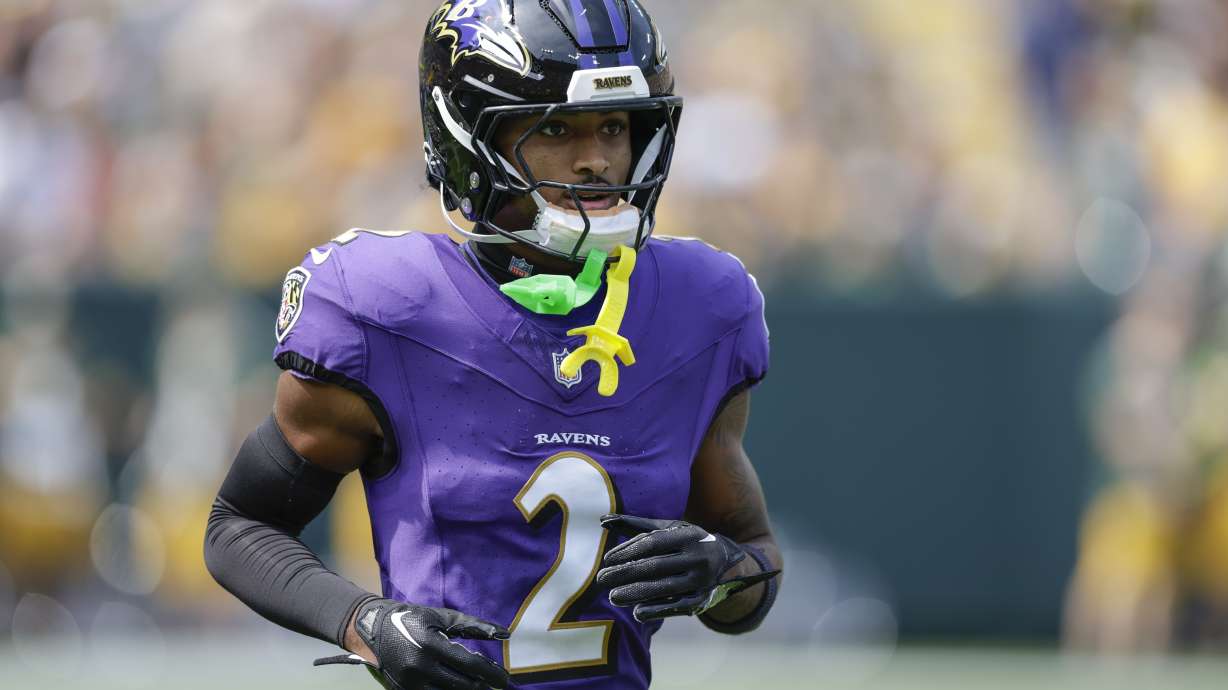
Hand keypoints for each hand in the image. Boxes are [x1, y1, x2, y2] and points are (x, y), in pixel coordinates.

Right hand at [314, 598, 510, 689]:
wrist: (371, 628)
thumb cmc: (411, 618)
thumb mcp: (441, 616)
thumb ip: (472, 626)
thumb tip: (503, 634)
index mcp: (429, 644)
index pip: (469, 665)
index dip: (490, 673)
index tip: (505, 679)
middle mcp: (419, 666)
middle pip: (461, 685)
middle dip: (482, 686)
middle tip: (496, 685)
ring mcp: (409, 682)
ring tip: (479, 687)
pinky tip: (458, 687)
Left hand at [595, 514, 779, 621]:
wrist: (727, 562)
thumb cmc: (687, 542)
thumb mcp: (668, 529)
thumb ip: (635, 525)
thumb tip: (602, 520)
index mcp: (688, 534)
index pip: (653, 543)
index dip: (628, 551)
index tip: (607, 560)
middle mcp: (697, 556)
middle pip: (655, 566)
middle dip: (626, 573)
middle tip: (601, 579)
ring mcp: (701, 580)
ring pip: (664, 588)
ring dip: (636, 593)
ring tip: (613, 597)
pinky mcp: (702, 600)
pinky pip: (677, 607)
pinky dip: (657, 610)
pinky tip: (637, 613)